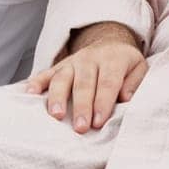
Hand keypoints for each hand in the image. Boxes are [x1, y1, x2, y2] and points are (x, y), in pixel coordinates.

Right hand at [25, 26, 146, 133]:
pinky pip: (46, 73)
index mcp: (113, 60)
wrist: (109, 41)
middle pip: (84, 83)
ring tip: (55, 115)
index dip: (102, 103)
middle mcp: (90, 59)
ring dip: (58, 97)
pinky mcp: (59, 66)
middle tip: (80, 128)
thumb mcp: (139, 67)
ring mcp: (72, 62)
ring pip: (62, 78)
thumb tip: (125, 98)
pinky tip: (29, 94)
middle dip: (81, 106)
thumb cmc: (125, 63)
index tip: (99, 122)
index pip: (107, 83)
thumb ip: (135, 83)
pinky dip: (36, 83)